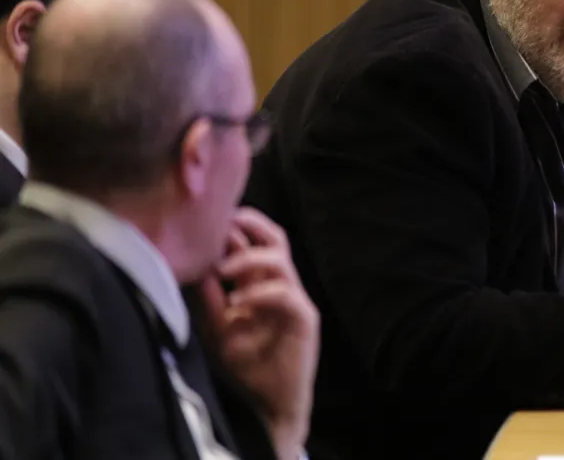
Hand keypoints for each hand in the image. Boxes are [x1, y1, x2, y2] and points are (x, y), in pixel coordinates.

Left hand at [198, 208, 319, 459]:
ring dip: (250, 258)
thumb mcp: (216, 329)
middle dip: (252, 224)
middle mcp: (279, 286)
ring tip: (223, 268)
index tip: (206, 221)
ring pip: (281, 260)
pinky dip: (261, 293)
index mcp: (259, 285)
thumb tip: (197, 267)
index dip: (235, 227)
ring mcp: (294, 299)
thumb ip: (209, 299)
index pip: (253, 242)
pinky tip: (239, 302)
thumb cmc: (245, 366)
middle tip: (224, 222)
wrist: (268, 403)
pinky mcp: (304, 319)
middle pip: (275, 238)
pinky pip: (286, 294)